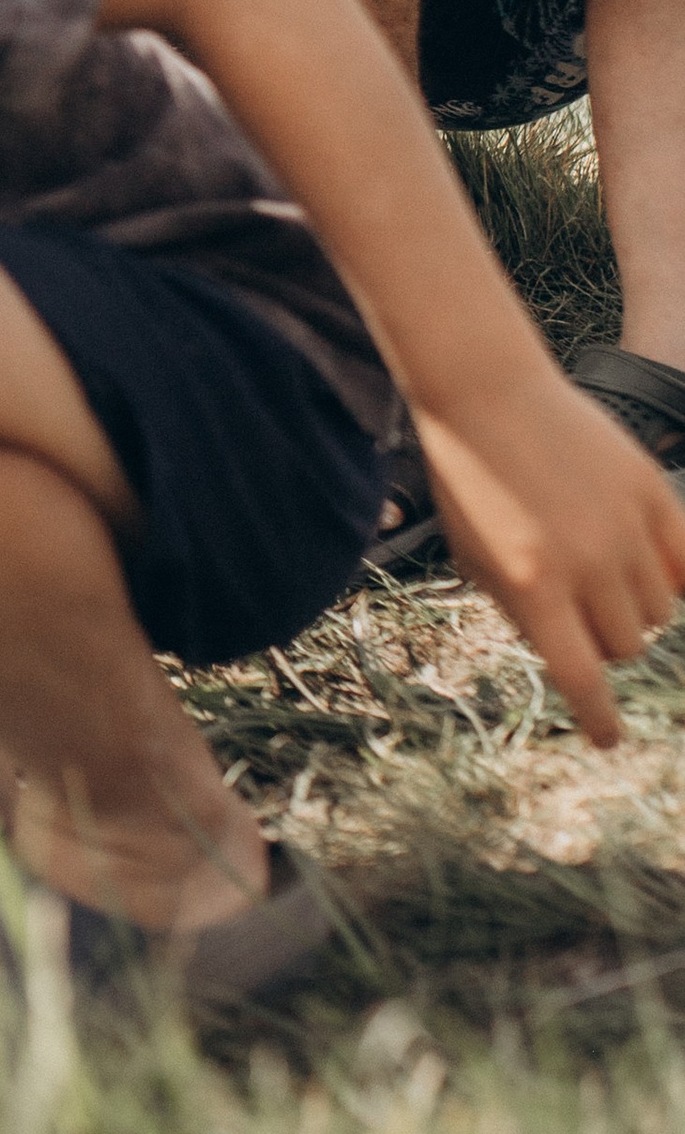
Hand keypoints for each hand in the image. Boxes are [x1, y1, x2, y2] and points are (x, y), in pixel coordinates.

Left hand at [418, 371, 684, 747]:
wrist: (487, 394)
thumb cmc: (469, 481)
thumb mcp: (475, 558)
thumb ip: (522, 611)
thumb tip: (575, 657)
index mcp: (532, 585)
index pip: (581, 677)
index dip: (598, 718)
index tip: (609, 739)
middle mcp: (585, 562)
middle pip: (626, 645)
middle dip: (605, 641)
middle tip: (582, 613)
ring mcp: (624, 526)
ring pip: (659, 609)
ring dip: (635, 607)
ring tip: (603, 574)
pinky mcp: (650, 491)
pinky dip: (675, 574)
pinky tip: (660, 574)